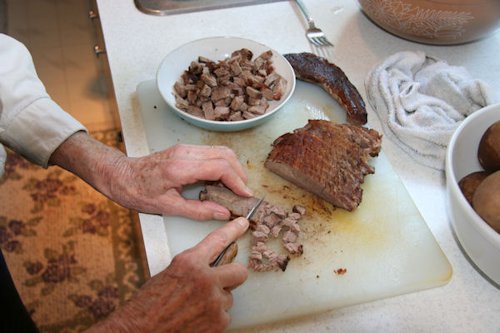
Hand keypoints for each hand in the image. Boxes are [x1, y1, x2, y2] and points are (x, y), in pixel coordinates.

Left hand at [50, 133, 251, 220]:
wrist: (120, 176)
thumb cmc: (138, 192)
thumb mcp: (168, 207)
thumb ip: (198, 210)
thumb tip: (223, 213)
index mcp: (181, 167)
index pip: (220, 167)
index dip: (237, 181)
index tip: (245, 195)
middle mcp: (185, 153)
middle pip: (225, 155)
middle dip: (239, 173)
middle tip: (243, 192)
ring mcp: (185, 148)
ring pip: (221, 150)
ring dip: (233, 167)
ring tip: (235, 187)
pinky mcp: (184, 149)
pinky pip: (212, 152)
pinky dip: (223, 164)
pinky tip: (222, 180)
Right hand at [87, 217, 249, 332]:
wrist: (138, 331)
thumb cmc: (148, 304)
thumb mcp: (170, 273)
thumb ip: (193, 266)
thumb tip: (211, 266)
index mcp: (190, 263)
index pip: (218, 240)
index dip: (233, 230)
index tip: (243, 224)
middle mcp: (205, 280)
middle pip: (239, 272)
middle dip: (233, 276)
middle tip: (221, 282)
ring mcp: (214, 302)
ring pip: (229, 297)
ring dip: (216, 301)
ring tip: (194, 307)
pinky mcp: (218, 323)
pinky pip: (225, 316)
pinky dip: (213, 319)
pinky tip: (195, 320)